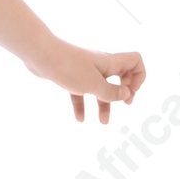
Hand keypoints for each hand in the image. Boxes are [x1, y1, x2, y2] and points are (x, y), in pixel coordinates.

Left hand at [27, 39, 145, 124]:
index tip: (130, 92)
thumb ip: (111, 92)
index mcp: (110, 62)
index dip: (139, 77)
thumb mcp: (94, 85)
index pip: (135, 62)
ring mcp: (85, 70)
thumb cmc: (69, 67)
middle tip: (125, 103)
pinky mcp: (71, 76)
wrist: (40, 55)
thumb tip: (126, 95)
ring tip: (103, 122)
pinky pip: (81, 92)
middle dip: (124, 92)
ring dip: (104, 104)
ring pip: (100, 88)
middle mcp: (100, 65)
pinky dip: (82, 104)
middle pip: (120, 77)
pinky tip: (80, 119)